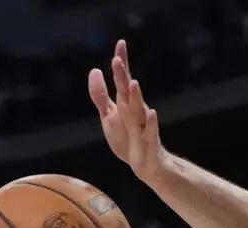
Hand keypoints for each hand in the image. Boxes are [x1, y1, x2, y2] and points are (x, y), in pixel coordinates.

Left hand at [88, 40, 168, 181]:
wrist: (145, 164)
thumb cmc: (127, 138)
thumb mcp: (109, 116)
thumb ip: (100, 95)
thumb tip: (95, 70)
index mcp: (125, 103)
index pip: (122, 80)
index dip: (121, 63)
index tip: (120, 43)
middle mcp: (135, 110)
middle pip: (127, 91)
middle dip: (122, 76)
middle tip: (117, 60)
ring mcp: (142, 125)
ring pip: (139, 108)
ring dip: (136, 96)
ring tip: (133, 83)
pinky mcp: (149, 141)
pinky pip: (150, 131)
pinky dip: (151, 123)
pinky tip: (152, 113)